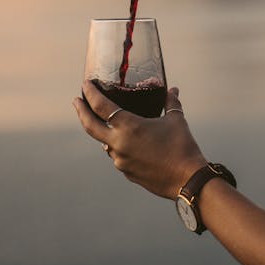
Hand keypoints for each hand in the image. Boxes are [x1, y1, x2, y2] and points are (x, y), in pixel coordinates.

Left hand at [73, 81, 206, 198]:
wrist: (188, 180)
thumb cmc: (182, 146)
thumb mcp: (176, 120)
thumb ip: (171, 102)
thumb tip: (173, 90)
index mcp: (128, 127)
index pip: (101, 106)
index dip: (90, 93)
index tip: (85, 85)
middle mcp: (119, 144)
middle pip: (90, 126)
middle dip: (81, 111)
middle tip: (76, 100)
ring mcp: (120, 161)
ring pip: (105, 143)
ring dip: (103, 132)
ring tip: (107, 122)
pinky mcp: (127, 173)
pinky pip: (118, 156)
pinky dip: (118, 146)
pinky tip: (128, 143)